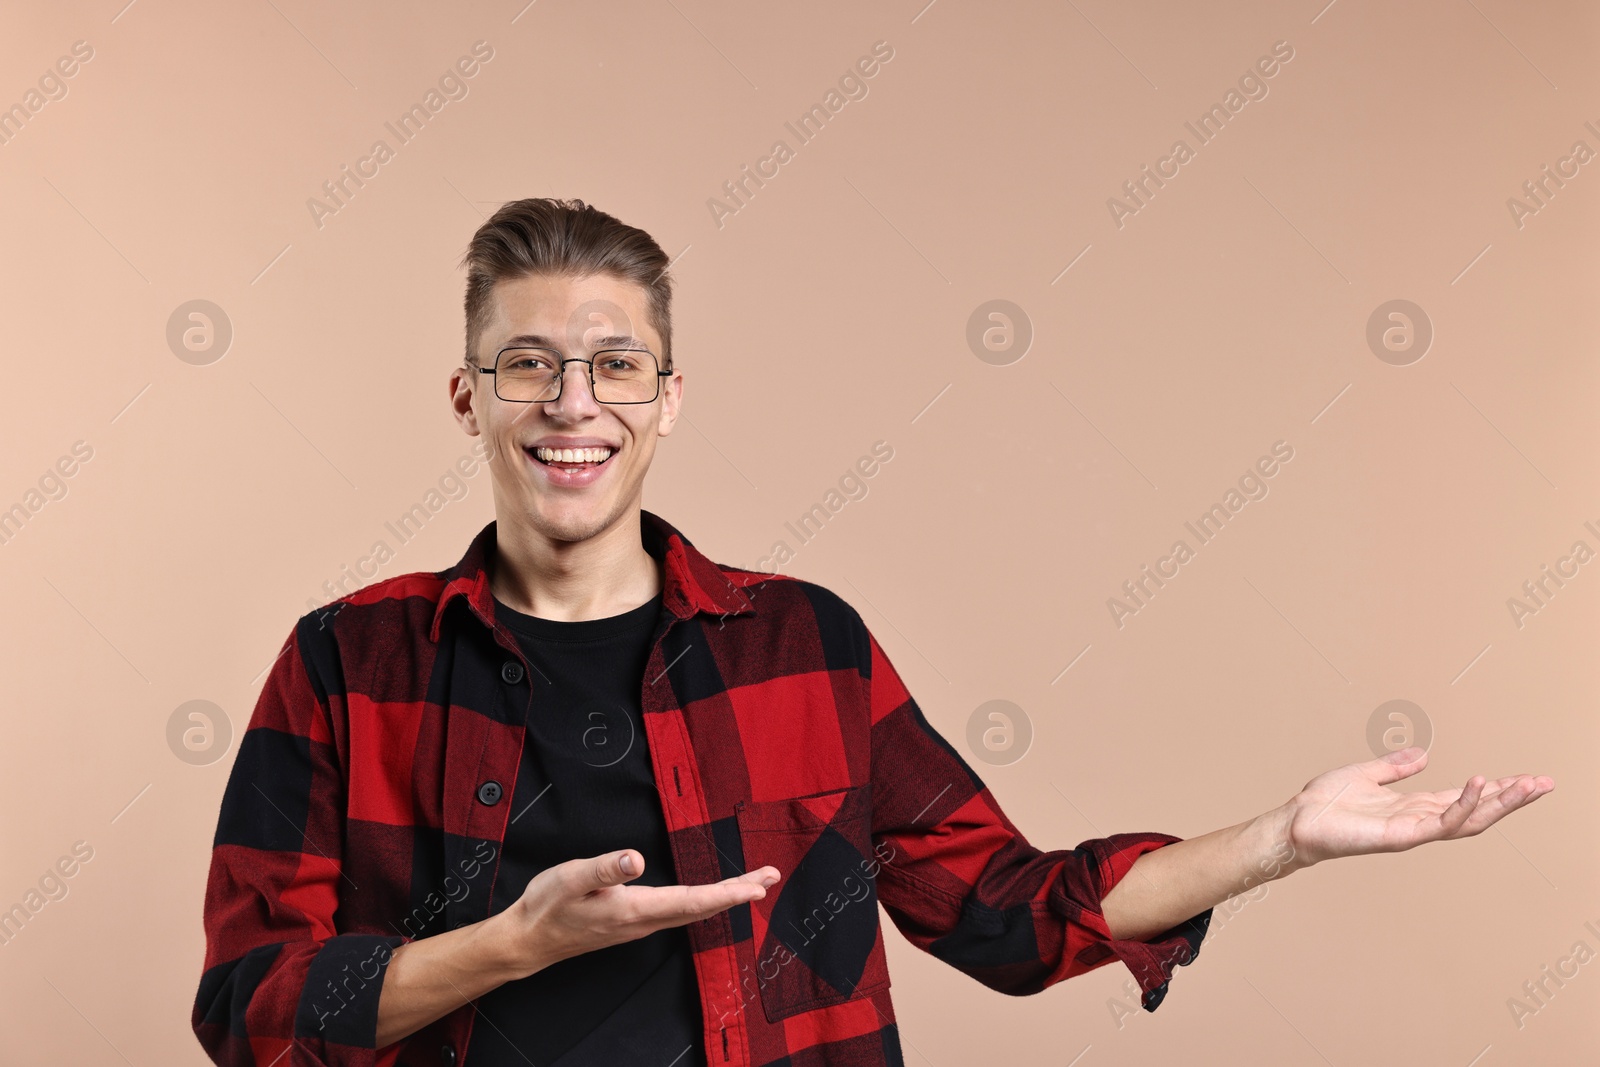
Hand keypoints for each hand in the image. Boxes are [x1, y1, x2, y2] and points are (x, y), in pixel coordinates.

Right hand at [501, 848, 779, 978]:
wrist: (528, 940)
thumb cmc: (547, 907)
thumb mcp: (571, 878)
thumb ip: (604, 867)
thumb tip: (636, 858)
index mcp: (635, 910)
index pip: (692, 901)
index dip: (728, 893)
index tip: (758, 886)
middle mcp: (643, 921)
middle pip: (701, 908)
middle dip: (737, 892)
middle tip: (770, 877)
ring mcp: (639, 924)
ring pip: (691, 910)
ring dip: (723, 897)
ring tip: (750, 883)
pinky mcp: (632, 921)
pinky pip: (678, 911)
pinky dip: (702, 900)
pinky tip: (708, 895)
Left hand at [1283, 746, 1553, 869]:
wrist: (1297, 821)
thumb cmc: (1325, 802)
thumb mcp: (1365, 774)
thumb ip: (1395, 766)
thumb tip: (1423, 755)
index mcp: (1414, 806)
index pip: (1464, 797)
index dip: (1496, 789)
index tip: (1527, 778)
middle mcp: (1419, 820)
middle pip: (1477, 811)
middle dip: (1512, 799)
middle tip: (1545, 783)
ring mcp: (1413, 830)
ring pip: (1469, 819)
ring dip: (1500, 803)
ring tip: (1527, 785)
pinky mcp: (1401, 836)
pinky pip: (1441, 822)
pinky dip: (1463, 804)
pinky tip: (1480, 784)